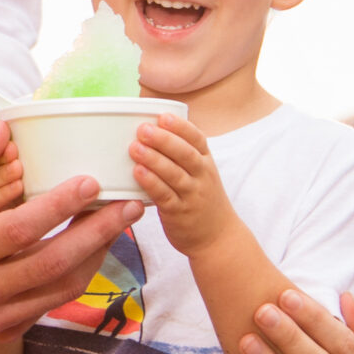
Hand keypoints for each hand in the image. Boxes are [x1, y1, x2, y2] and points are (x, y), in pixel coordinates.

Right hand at [0, 121, 140, 340]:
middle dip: (98, 234)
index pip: (19, 231)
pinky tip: (93, 250)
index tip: (91, 182)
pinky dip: (75, 277)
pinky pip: (48, 304)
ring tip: (121, 225)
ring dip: (96, 257)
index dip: (59, 207)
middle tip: (132, 206)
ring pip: (59, 290)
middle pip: (52, 265)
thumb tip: (0, 131)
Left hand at [128, 115, 237, 253]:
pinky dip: (152, 183)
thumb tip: (150, 129)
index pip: (197, 139)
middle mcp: (202, 176)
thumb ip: (181, 154)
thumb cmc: (201, 199)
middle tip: (142, 129)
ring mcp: (192, 195)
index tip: (163, 116)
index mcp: (206, 162)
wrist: (218, 237)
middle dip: (164, 139)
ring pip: (174, 174)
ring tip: (134, 148)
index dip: (181, 127)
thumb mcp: (200, 173)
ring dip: (154, 159)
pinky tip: (138, 173)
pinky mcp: (180, 213)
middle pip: (185, 154)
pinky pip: (165, 196)